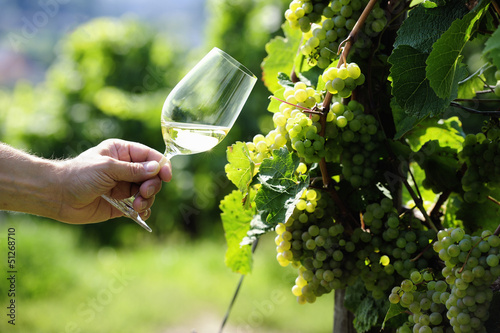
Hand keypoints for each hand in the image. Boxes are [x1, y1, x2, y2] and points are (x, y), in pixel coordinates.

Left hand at [57, 139, 171, 223]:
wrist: (57, 196)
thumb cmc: (79, 175)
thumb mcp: (108, 168)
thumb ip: (134, 170)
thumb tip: (157, 168)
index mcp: (122, 152)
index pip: (149, 156)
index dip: (161, 165)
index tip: (166, 177)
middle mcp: (125, 168)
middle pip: (152, 176)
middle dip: (152, 185)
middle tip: (144, 194)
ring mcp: (123, 186)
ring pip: (147, 192)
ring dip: (147, 200)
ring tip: (137, 206)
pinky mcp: (120, 204)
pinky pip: (139, 207)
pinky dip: (144, 210)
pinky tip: (141, 213)